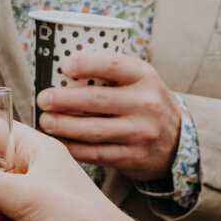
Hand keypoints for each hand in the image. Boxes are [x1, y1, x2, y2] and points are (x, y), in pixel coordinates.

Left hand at [35, 50, 182, 179]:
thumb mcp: (139, 81)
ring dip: (64, 126)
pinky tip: (59, 142)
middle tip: (43, 99)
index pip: (113, 65)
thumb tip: (60, 70)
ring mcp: (141, 133)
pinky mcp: (133, 157)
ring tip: (46, 122)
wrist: (177, 141)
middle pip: (97, 100)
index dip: (86, 64)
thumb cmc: (145, 103)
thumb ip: (110, 74)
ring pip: (94, 130)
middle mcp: (146, 103)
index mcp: (145, 77)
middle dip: (64, 100)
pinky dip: (74, 148)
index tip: (64, 66)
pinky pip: (97, 153)